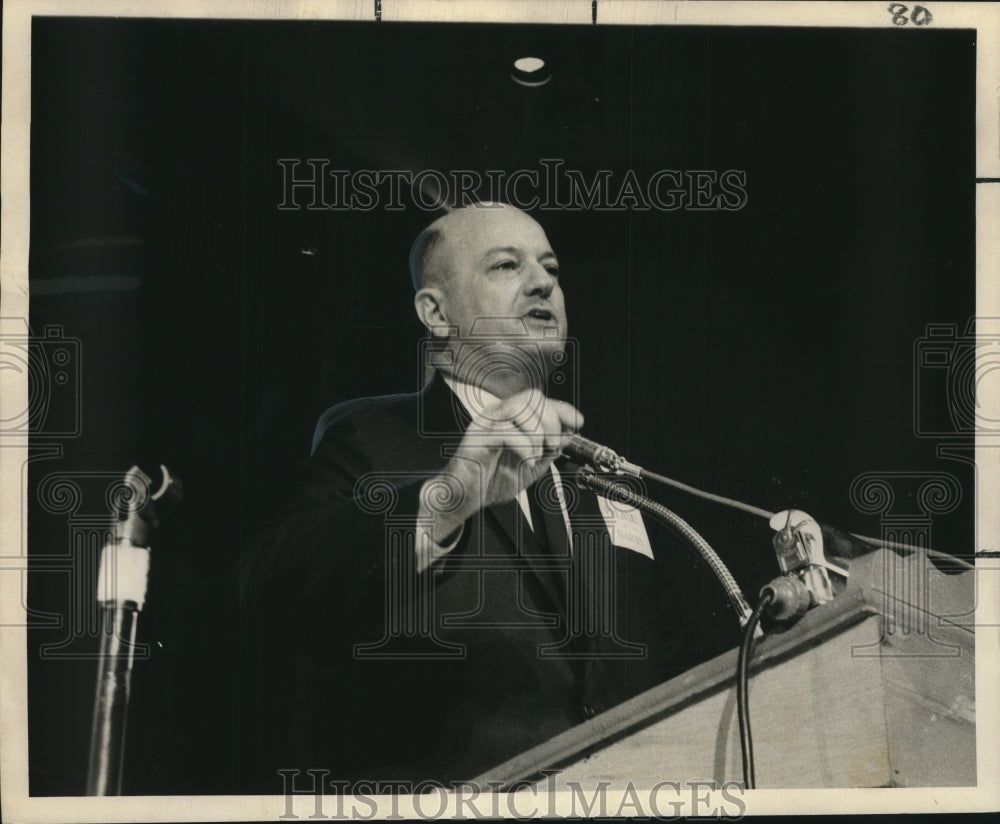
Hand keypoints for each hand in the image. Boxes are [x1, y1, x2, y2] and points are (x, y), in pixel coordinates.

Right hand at [418, 389, 582, 550]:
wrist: (466, 497)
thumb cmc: (491, 479)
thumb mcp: (531, 465)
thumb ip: (548, 449)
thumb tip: (569, 435)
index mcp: (510, 418)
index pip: (539, 399)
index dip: (562, 408)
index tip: (577, 422)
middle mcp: (498, 414)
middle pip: (532, 397)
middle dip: (551, 422)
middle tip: (552, 446)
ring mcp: (487, 423)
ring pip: (520, 408)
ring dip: (537, 433)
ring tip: (537, 454)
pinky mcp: (478, 437)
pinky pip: (506, 430)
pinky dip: (524, 447)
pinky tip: (527, 462)